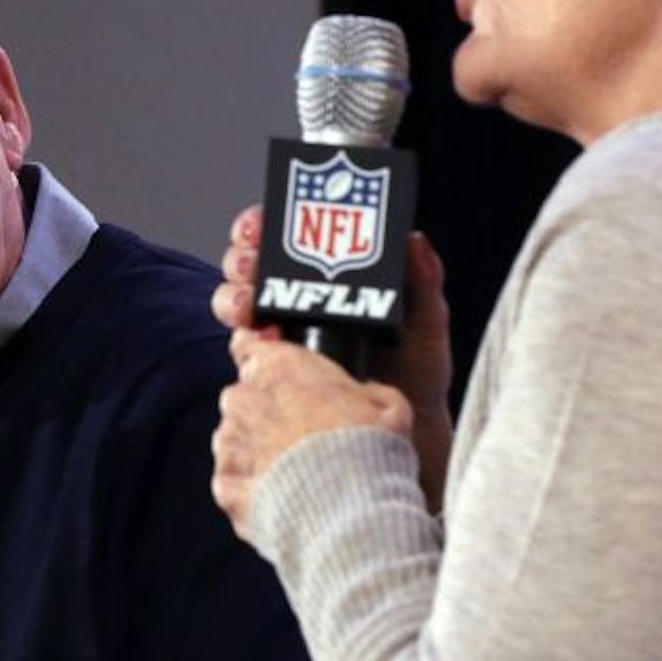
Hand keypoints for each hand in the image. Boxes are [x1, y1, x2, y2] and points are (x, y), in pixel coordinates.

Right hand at [210, 205, 454, 513]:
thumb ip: (423, 282)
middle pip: (250, 266)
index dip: (266, 225)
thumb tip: (415, 240)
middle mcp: (296, 303)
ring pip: (237, 304)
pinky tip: (258, 341)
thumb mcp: (427, 325)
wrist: (410, 437)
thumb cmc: (419, 378)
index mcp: (328, 280)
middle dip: (241, 256)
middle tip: (250, 262)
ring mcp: (279, 339)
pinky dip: (243, 342)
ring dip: (234, 296)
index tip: (263, 223)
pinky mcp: (270, 375)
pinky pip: (243, 352)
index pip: (287, 239)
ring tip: (249, 305)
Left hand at [213, 331, 410, 538]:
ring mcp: (230, 443)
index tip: (269, 366)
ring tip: (297, 475)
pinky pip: (234, 482)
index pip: (247, 343)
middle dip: (266, 412)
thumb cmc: (370, 455)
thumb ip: (367, 391)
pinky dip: (252, 490)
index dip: (258, 354)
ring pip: (235, 440)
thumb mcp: (389, 408)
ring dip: (257, 451)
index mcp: (281, 366)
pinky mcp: (227, 486)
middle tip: (303, 436)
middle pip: (244, 395)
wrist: (350, 516)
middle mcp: (245, 398)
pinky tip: (283, 500)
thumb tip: (366, 395)